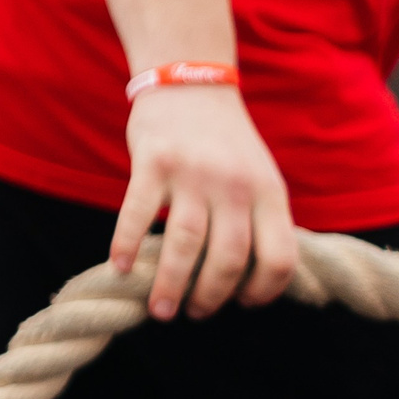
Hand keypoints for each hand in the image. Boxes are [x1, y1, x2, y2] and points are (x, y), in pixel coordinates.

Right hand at [110, 85, 296, 320]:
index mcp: (269, 191)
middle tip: (193, 314)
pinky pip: (137, 214)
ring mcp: (193, 173)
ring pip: (185, 245)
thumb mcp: (260, 175)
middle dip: (210, 297)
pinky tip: (119, 267)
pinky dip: (125, 245)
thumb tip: (249, 280)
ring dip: (170, 285)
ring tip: (159, 310)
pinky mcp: (154, 162)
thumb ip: (260, 218)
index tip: (242, 303)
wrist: (190, 83)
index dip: (264, 291)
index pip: (280, 257)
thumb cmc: (225, 141)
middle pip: (229, 259)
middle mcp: (235, 185)